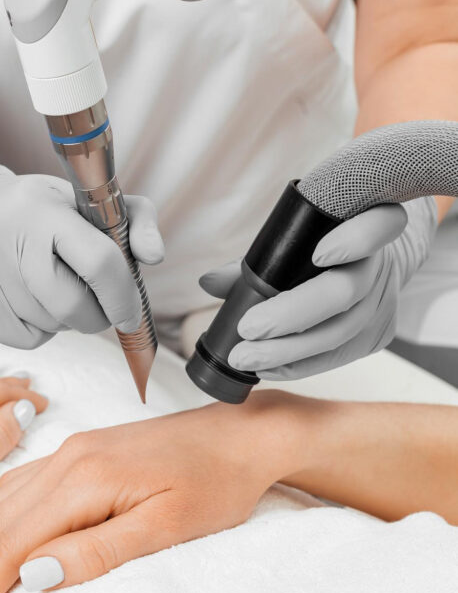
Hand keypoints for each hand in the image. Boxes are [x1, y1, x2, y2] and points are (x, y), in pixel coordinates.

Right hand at [0, 141, 163, 347]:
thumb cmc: (40, 211)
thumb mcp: (89, 203)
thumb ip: (136, 221)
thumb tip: (154, 255)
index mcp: (40, 209)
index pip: (97, 261)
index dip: (122, 296)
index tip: (130, 313)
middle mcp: (1, 236)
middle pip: (70, 305)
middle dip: (95, 315)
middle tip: (97, 306)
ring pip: (47, 327)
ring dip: (65, 320)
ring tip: (56, 292)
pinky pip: (20, 339)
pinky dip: (37, 330)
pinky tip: (31, 302)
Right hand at [0, 395, 305, 592]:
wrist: (241, 434)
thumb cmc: (214, 483)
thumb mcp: (166, 525)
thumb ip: (97, 550)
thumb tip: (32, 575)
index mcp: (85, 477)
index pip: (12, 543)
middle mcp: (67, 458)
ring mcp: (71, 451)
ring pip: (0, 504)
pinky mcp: (80, 452)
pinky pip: (18, 487)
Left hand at [200, 196, 436, 380]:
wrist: (378, 260)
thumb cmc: (326, 240)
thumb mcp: (300, 236)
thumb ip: (259, 256)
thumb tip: (208, 282)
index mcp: (369, 223)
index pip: (380, 225)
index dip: (356, 239)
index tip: (319, 255)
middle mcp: (382, 264)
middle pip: (346, 291)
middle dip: (293, 314)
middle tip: (248, 329)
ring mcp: (384, 303)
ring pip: (341, 331)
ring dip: (289, 350)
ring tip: (246, 358)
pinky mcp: (379, 335)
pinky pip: (339, 356)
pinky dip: (301, 365)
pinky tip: (270, 369)